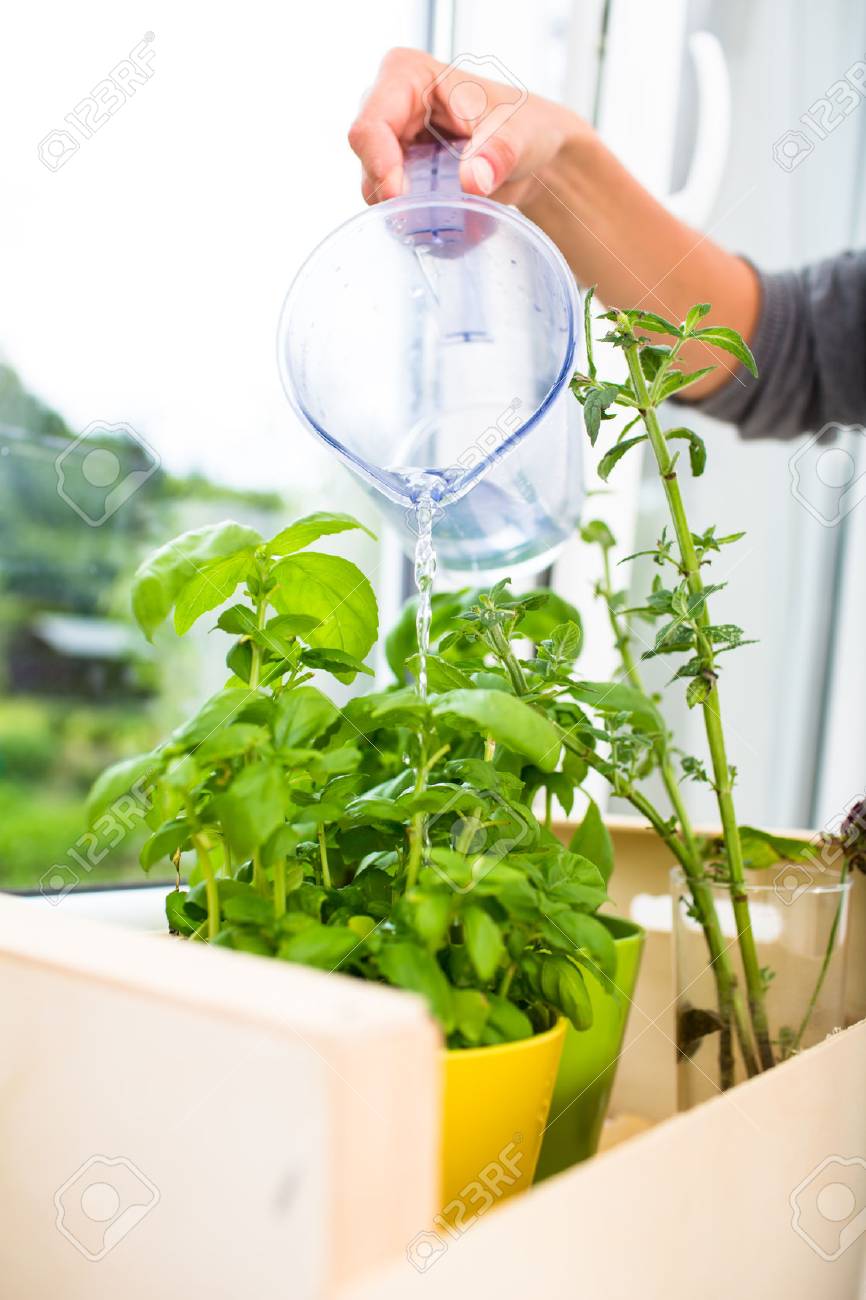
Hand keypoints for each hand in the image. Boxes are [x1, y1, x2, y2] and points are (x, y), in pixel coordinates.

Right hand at [348, 47, 578, 205]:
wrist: (533, 154)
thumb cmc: (525, 126)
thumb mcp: (520, 133)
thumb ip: (498, 152)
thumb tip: (472, 181)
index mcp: (407, 75)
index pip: (370, 123)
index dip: (378, 163)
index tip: (400, 196)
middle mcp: (390, 106)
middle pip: (366, 159)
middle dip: (391, 191)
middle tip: (426, 213)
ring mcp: (391, 142)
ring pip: (374, 186)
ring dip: (405, 208)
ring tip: (446, 211)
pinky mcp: (399, 172)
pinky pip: (392, 204)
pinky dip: (414, 217)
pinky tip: (444, 217)